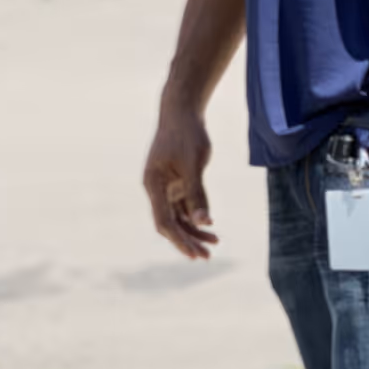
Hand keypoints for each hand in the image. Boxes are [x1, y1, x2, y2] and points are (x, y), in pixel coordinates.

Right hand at [144, 98, 217, 259]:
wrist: (183, 111)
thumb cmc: (187, 134)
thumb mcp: (194, 164)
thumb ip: (197, 193)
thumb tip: (203, 222)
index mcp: (154, 185)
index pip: (164, 221)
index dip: (179, 240)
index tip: (194, 254)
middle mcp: (156, 188)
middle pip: (170, 223)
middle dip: (187, 240)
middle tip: (206, 257)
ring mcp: (166, 186)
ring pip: (178, 216)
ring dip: (193, 230)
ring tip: (214, 244)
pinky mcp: (176, 181)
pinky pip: (184, 205)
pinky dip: (196, 216)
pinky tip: (209, 226)